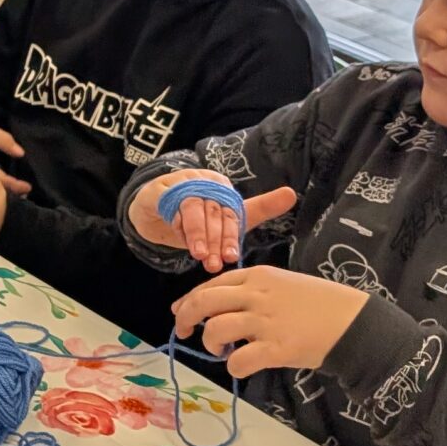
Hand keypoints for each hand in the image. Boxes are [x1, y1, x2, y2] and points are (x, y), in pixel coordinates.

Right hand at [126, 170, 297, 273]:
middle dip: (216, 240)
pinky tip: (182, 241)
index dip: (230, 237)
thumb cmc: (198, 213)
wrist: (154, 207)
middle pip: (213, 211)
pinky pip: (169, 207)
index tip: (232, 258)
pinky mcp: (158, 190)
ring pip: (192, 208)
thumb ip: (258, 209)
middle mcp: (202, 180)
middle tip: (216, 264)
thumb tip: (292, 194)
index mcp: (221, 185)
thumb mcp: (227, 215)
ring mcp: (179, 183)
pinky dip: (177, 226)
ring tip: (200, 256)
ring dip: (197, 234)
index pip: (230, 212)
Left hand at [171, 265, 367, 376]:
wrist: (354, 322)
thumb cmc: (322, 303)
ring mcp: (265, 322)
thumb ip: (254, 291)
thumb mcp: (284, 284)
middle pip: (204, 302)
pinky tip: (242, 366)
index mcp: (258, 276)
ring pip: (216, 330)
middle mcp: (257, 296)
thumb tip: (223, 306)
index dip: (190, 299)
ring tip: (222, 350)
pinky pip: (239, 361)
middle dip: (186, 317)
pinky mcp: (276, 349)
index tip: (180, 311)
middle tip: (183, 331)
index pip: (211, 284)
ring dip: (210, 343)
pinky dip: (234, 367)